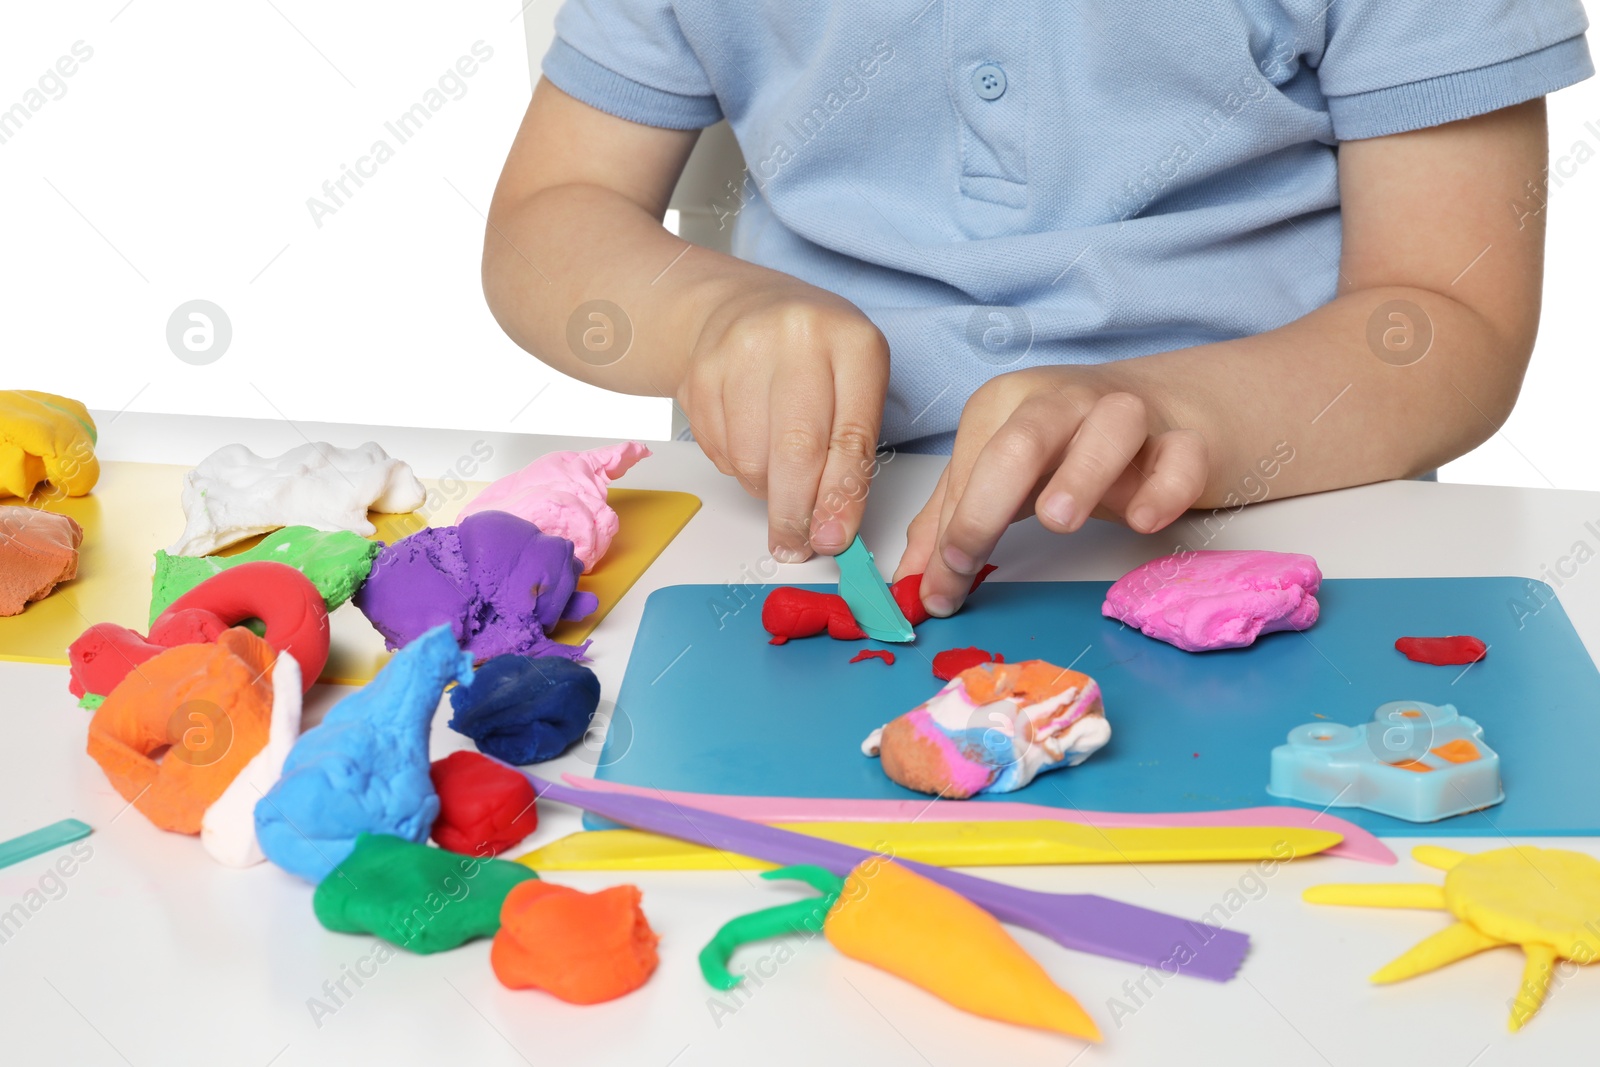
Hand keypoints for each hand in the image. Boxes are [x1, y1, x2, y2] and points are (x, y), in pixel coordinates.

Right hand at [676, 278, 889, 560]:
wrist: (739, 306)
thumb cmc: (811, 356)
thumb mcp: (853, 386)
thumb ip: (851, 454)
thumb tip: (832, 529)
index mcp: (851, 341)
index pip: (850, 436)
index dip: (840, 498)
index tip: (833, 539)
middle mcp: (796, 337)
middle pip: (795, 451)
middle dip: (796, 513)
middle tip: (795, 544)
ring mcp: (741, 351)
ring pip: (751, 459)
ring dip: (764, 489)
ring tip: (775, 475)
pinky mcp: (699, 373)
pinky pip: (720, 451)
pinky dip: (736, 467)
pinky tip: (748, 441)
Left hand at [894, 365, 1208, 613]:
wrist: (1166, 405)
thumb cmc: (1069, 446)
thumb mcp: (1002, 476)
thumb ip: (952, 521)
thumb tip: (910, 585)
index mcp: (1007, 404)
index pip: (971, 467)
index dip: (950, 531)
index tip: (938, 590)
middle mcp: (1064, 400)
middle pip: (1022, 440)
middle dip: (987, 501)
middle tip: (968, 556)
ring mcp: (1129, 414)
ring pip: (1109, 428)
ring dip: (1082, 472)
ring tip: (1059, 520)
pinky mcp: (1185, 440)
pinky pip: (1181, 456)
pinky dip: (1165, 486)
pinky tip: (1143, 520)